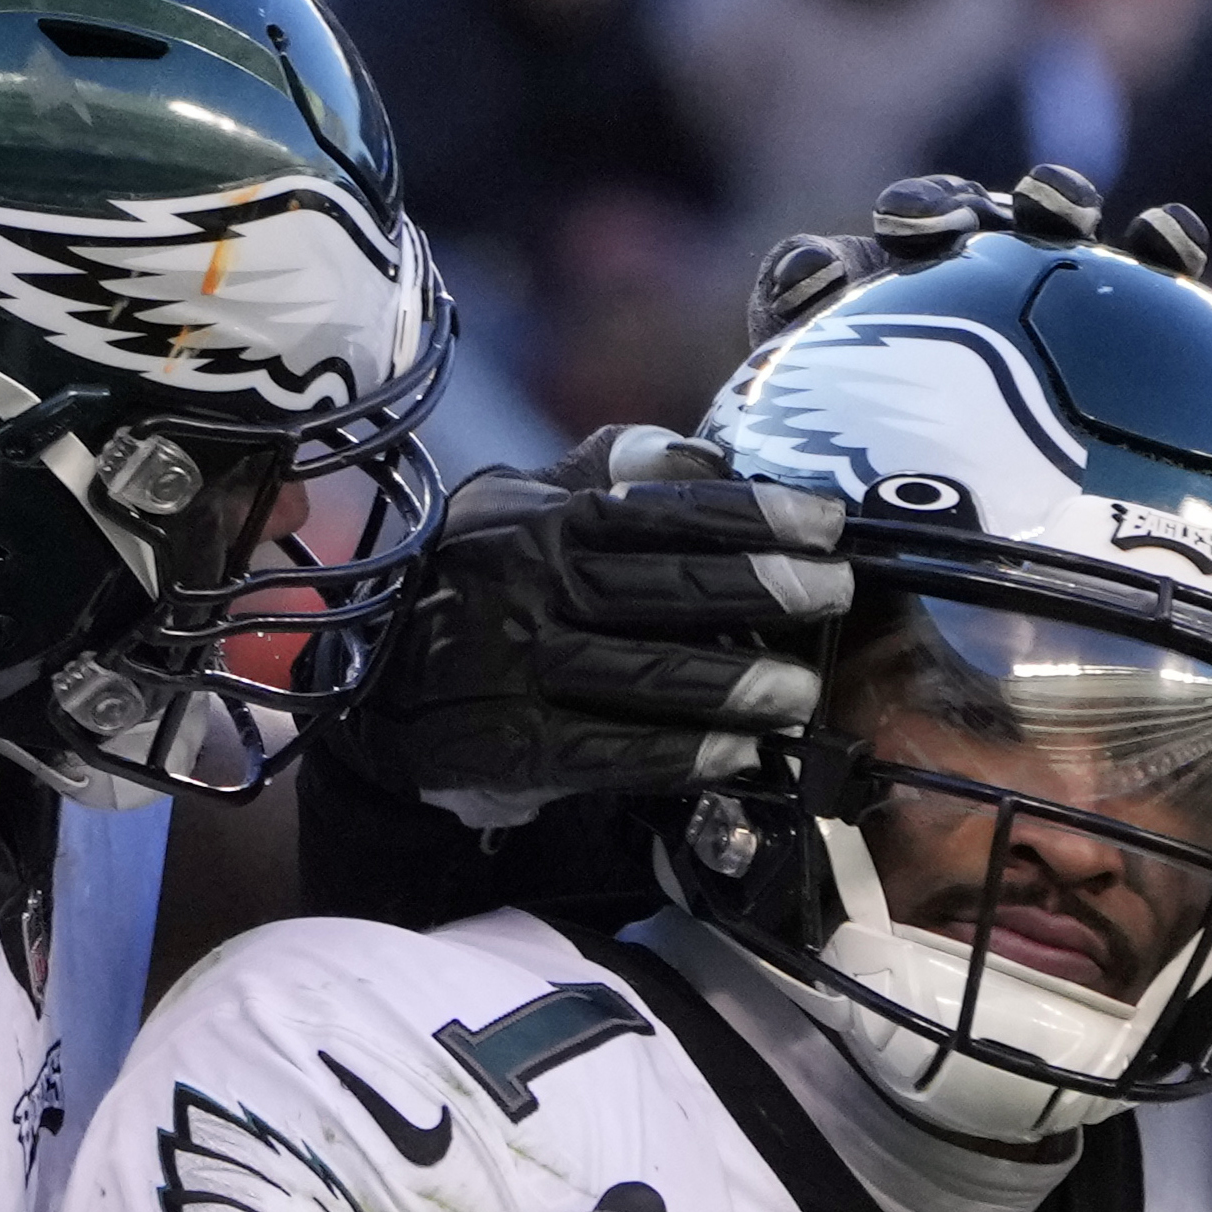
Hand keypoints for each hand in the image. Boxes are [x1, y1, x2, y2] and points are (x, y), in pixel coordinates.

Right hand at [330, 431, 854, 826]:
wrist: (377, 680)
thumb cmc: (484, 581)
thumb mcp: (527, 503)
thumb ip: (614, 471)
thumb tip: (706, 455)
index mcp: (543, 518)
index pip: (660, 510)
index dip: (750, 514)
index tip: (827, 523)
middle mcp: (525, 587)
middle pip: (660, 588)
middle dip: (759, 591)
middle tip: (835, 596)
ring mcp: (513, 671)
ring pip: (643, 675)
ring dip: (733, 684)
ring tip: (802, 693)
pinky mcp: (509, 748)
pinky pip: (610, 753)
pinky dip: (681, 755)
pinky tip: (740, 755)